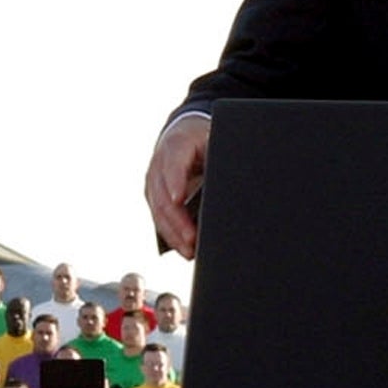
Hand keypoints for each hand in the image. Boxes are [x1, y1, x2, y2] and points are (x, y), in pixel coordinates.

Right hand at [148, 115, 209, 260]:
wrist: (180, 135)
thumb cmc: (200, 140)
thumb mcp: (212, 141)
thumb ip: (217, 159)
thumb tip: (233, 182)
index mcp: (176, 145)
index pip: (174, 164)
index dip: (175, 181)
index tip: (179, 198)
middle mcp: (159, 165)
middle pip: (164, 196)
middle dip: (177, 220)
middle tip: (192, 238)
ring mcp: (153, 183)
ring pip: (159, 212)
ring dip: (173, 234)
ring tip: (189, 251)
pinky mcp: (153, 197)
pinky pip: (160, 219)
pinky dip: (171, 235)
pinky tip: (184, 249)